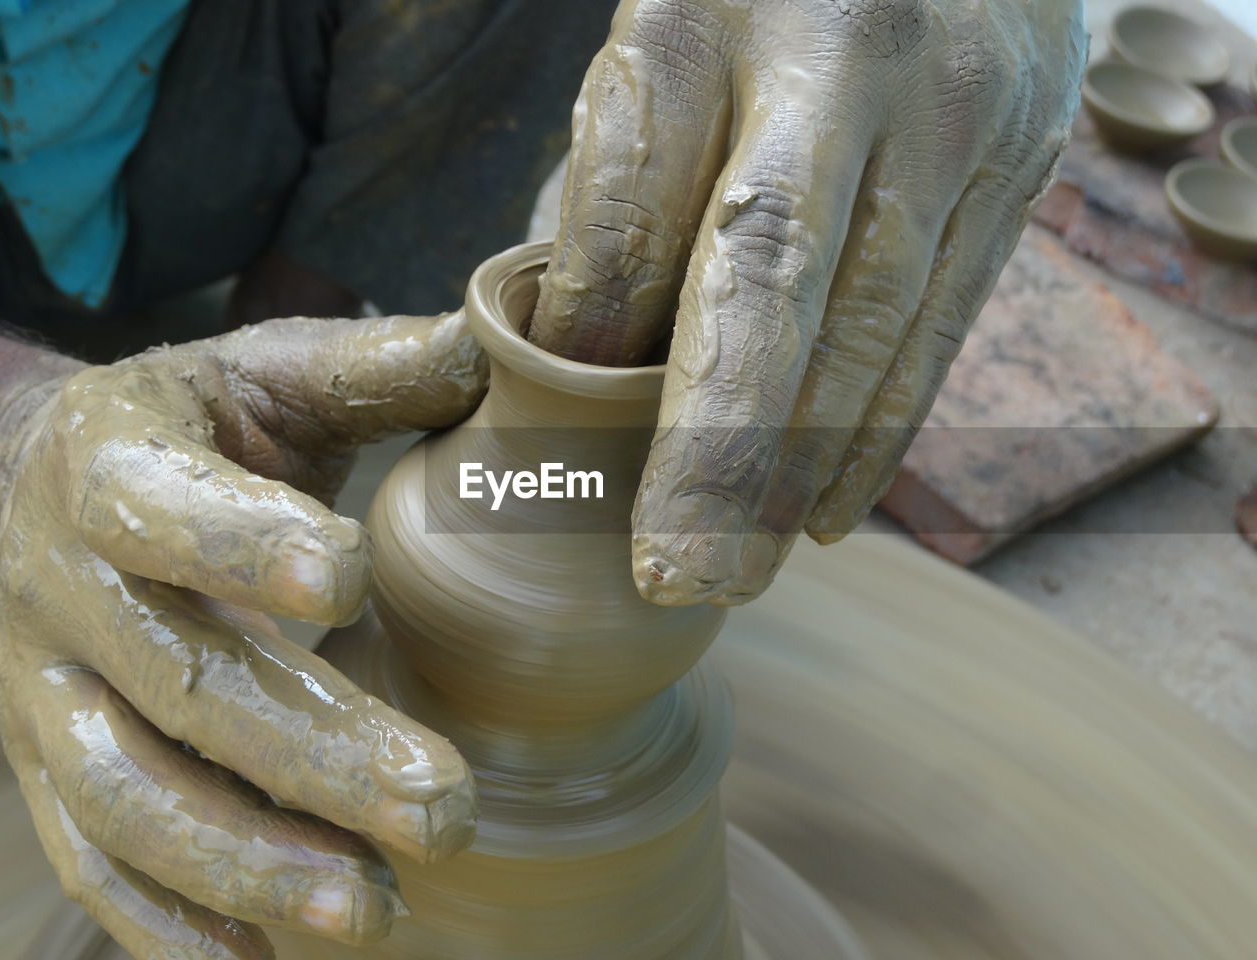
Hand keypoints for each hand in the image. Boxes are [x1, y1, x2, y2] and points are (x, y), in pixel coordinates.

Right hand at [0, 315, 486, 957]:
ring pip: (129, 799)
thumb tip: (522, 345)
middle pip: (176, 687)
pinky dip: (180, 923)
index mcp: (106, 460)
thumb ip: (386, 366)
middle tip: (441, 810)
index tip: (346, 582)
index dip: (237, 546)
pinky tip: (278, 959)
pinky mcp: (52, 770)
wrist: (62, 482)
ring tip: (375, 911)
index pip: (154, 506)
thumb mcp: (279, 372)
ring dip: (250, 866)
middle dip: (311, 757)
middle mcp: (56, 586)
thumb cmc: (204, 423)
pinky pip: (99, 863)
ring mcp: (43, 693)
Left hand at [530, 0, 1084, 604]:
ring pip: (873, 323)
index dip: (595, 331)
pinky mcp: (1024, 159)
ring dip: (801, 468)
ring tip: (741, 570)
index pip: (641, 194)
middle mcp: (850, 54)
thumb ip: (628, 180)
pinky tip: (830, 511)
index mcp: (713, 6)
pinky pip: (946, 323)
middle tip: (677, 575)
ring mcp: (960, 106)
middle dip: (719, 448)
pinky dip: (880, 433)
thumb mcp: (667, 42)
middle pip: (771, 276)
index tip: (554, 447)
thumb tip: (583, 360)